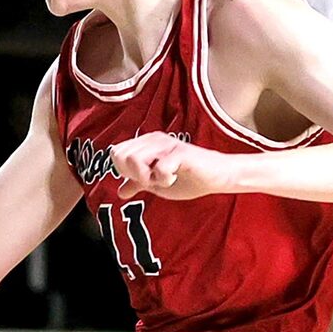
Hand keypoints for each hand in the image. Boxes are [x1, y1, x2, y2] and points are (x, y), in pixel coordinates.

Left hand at [111, 133, 237, 201]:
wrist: (216, 178)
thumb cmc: (189, 178)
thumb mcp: (157, 183)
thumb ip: (138, 183)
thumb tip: (120, 192)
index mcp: (146, 143)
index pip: (116, 152)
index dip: (123, 171)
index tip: (143, 179)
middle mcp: (153, 139)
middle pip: (121, 155)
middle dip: (133, 174)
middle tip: (152, 179)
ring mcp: (166, 144)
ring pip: (135, 160)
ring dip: (146, 177)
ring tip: (162, 179)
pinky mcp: (180, 153)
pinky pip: (158, 169)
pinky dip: (164, 180)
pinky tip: (174, 178)